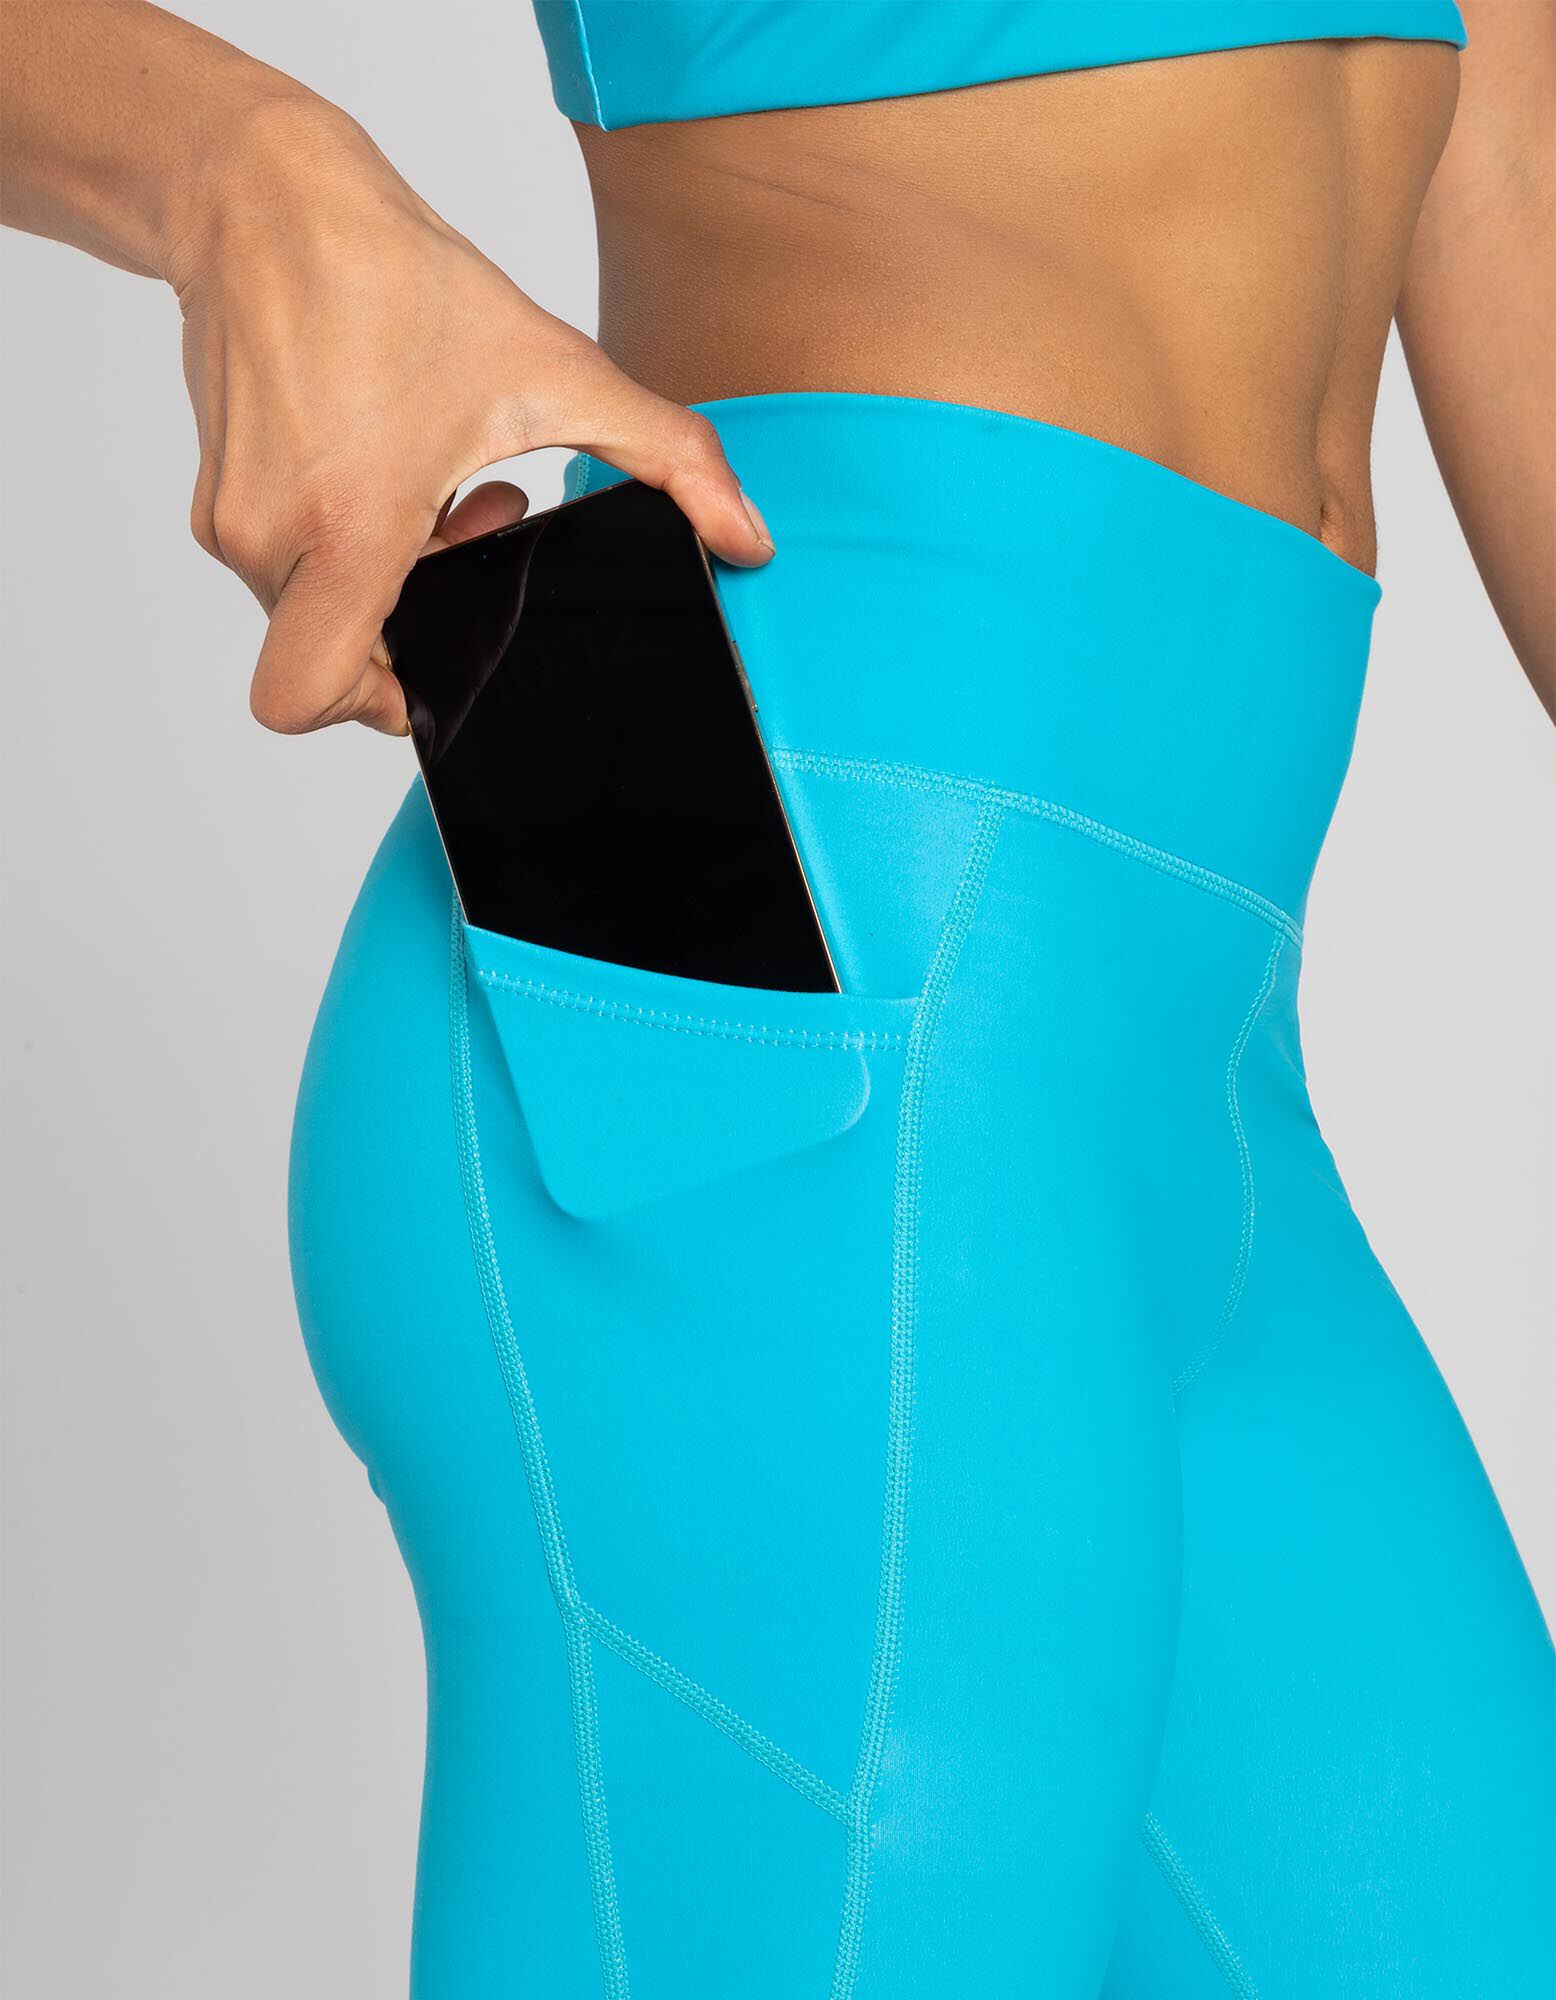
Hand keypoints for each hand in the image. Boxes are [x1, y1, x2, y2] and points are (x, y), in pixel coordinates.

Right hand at [168, 98, 774, 736]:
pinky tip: (398, 465)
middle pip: (341, 656)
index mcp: (347, 528)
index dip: (378, 708)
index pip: (309, 698)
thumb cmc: (392, 279)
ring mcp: (231, 519)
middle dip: (423, 615)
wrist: (262, 198)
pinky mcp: (214, 495)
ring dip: (392, 571)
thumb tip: (747, 536)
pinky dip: (346, 538)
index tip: (435, 662)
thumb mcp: (559, 371)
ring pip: (317, 609)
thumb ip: (670, 460)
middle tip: (471, 531)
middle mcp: (272, 537)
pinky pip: (287, 563)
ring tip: (440, 487)